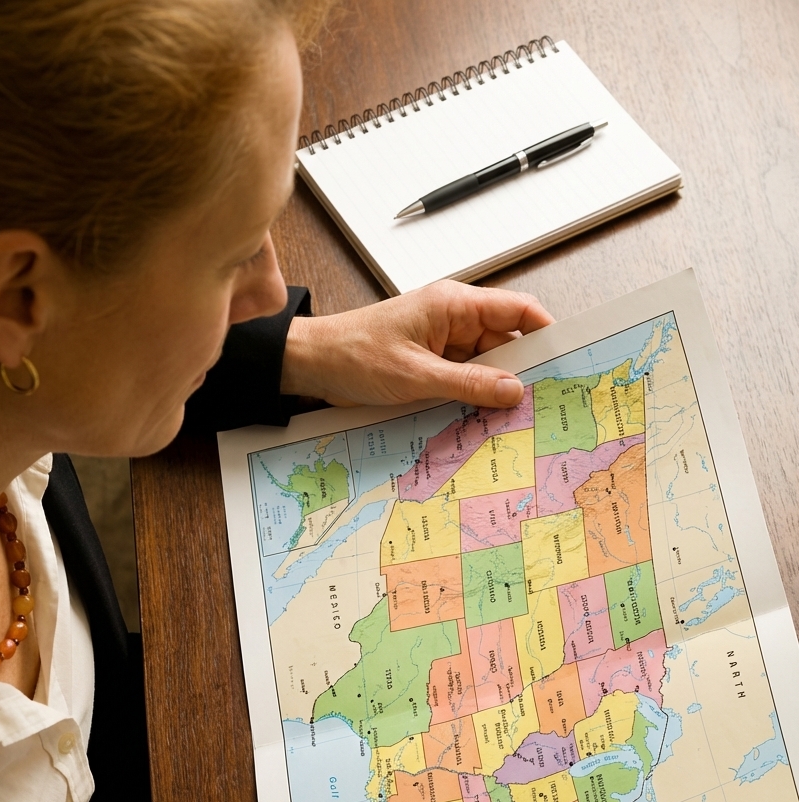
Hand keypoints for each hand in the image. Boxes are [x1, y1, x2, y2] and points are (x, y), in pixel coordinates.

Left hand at [280, 280, 552, 408]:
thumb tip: (514, 390)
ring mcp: (445, 342)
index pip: (519, 310)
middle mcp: (454, 318)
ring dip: (497, 390)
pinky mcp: (433, 363)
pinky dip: (475, 397)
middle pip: (508, 342)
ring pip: (488, 365)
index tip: (567, 362)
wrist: (312, 364)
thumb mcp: (417, 376)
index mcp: (455, 304)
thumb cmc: (354, 355)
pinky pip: (466, 379)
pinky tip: (484, 419)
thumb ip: (469, 384)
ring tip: (516, 419)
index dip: (547, 334)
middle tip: (544, 404)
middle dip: (524, 371)